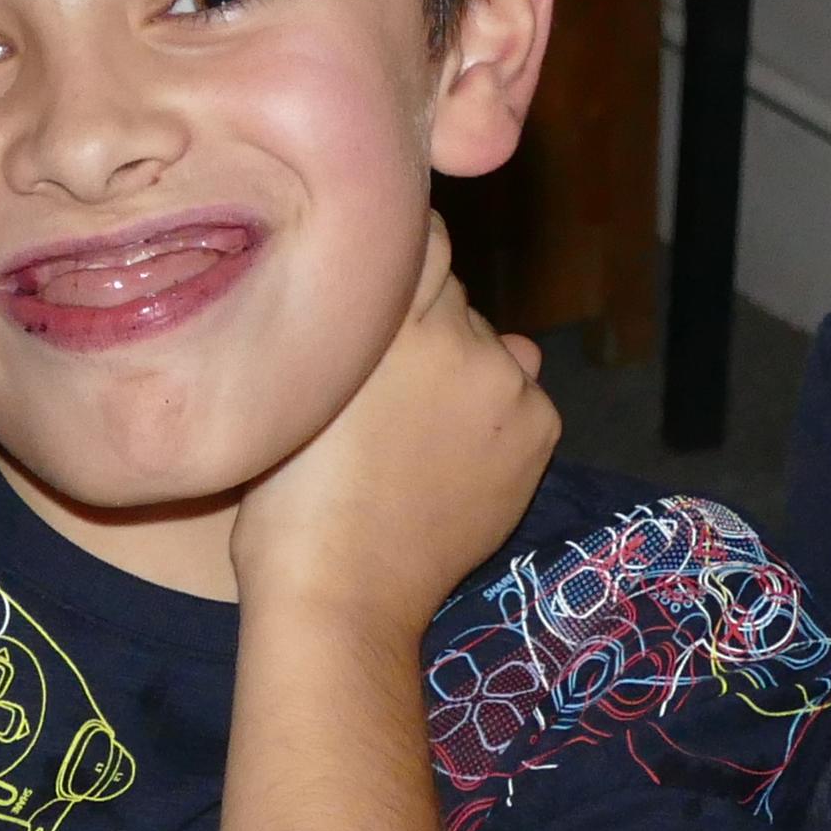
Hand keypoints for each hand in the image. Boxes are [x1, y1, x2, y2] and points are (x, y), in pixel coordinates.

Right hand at [228, 218, 555, 637]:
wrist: (343, 592)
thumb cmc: (292, 493)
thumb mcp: (302, 382)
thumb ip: (357, 318)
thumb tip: (417, 274)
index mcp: (390, 308)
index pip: (421, 238)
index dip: (393, 262)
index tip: (374, 291)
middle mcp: (460, 330)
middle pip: (453, 300)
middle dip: (426, 328)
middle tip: (383, 393)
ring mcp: (507, 380)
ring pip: (489, 347)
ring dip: (463, 373)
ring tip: (416, 435)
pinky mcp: (539, 426)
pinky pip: (521, 394)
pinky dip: (496, 416)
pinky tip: (451, 459)